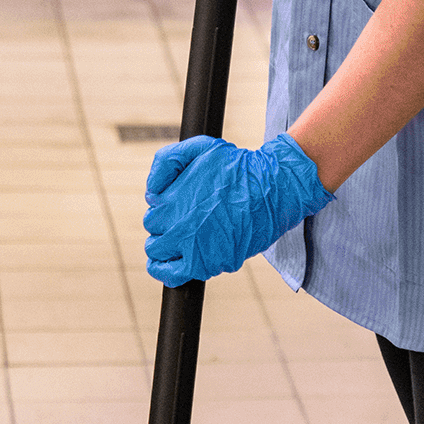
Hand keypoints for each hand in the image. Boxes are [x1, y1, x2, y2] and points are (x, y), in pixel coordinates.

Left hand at [143, 133, 334, 284]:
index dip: (163, 210)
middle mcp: (178, 225)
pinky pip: (173, 275)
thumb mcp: (201, 147)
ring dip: (164, 249)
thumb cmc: (240, 167)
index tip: (177, 208)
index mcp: (172, 200)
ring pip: (158, 254)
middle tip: (185, 222)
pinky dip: (166, 272)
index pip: (152, 213)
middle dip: (164, 228)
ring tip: (179, 243)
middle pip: (154, 233)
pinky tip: (169, 265)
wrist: (273, 190)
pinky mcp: (207, 264)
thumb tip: (150, 191)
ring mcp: (192, 247)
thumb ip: (167, 162)